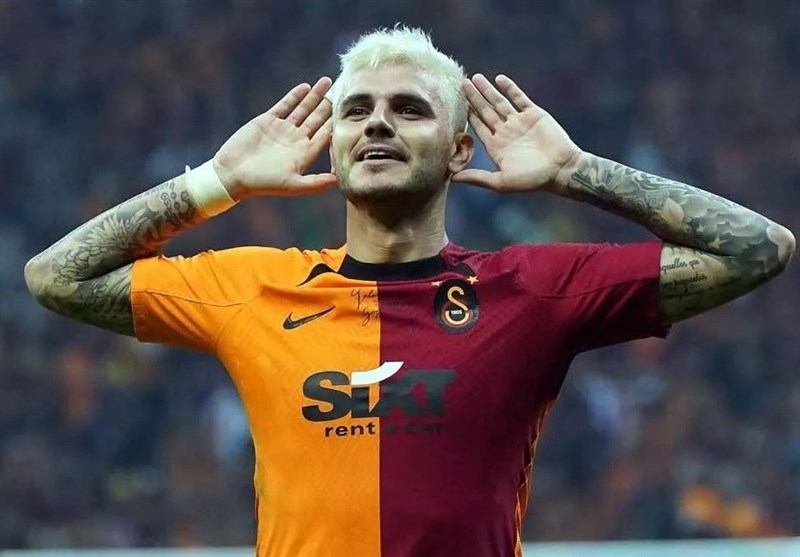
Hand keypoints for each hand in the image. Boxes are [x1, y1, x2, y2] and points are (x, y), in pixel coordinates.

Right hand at [213, 77, 336, 199]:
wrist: (232, 173)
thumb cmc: (263, 183)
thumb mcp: (293, 186)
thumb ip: (316, 183)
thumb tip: (339, 181)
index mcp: (304, 153)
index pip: (326, 135)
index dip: (338, 123)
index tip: (351, 111)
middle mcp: (296, 140)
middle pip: (318, 119)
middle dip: (330, 105)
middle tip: (344, 90)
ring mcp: (282, 129)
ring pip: (303, 108)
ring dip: (315, 96)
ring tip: (327, 81)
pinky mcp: (268, 121)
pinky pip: (285, 105)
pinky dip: (295, 96)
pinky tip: (306, 87)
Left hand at [452, 74, 581, 192]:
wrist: (562, 169)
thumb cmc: (533, 180)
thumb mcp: (501, 182)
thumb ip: (478, 178)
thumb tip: (452, 178)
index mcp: (496, 147)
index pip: (479, 127)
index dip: (468, 115)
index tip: (456, 104)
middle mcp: (506, 133)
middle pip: (486, 111)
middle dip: (474, 98)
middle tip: (462, 83)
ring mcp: (520, 122)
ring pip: (500, 102)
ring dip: (487, 90)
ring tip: (475, 77)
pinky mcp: (534, 114)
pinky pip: (519, 98)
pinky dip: (510, 88)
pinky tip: (499, 79)